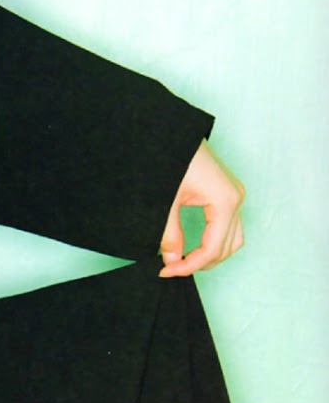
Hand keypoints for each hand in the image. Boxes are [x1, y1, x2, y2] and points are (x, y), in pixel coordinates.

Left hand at [159, 139, 244, 276]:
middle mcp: (236, 198)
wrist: (172, 132)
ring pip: (232, 240)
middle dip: (200, 262)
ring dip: (211, 255)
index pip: (212, 248)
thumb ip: (169, 234)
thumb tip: (172, 261)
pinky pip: (230, 227)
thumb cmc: (171, 158)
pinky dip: (216, 241)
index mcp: (225, 200)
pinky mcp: (229, 193)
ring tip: (184, 261)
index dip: (189, 266)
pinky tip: (195, 247)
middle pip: (226, 248)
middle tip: (171, 269)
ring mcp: (235, 195)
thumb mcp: (166, 201)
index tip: (166, 271)